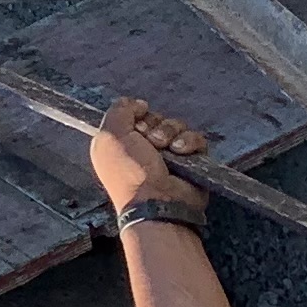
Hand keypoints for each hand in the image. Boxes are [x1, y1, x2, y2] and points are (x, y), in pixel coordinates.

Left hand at [86, 97, 211, 220]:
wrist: (158, 203)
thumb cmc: (129, 172)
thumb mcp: (109, 137)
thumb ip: (117, 112)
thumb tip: (135, 102)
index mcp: (122, 144)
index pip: (135, 115)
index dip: (137, 116)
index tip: (137, 124)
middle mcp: (145, 149)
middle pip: (157, 118)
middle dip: (156, 127)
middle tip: (152, 142)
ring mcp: (170, 156)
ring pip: (177, 126)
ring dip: (172, 134)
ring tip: (168, 150)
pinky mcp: (192, 162)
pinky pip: (196, 139)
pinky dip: (190, 143)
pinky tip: (182, 153)